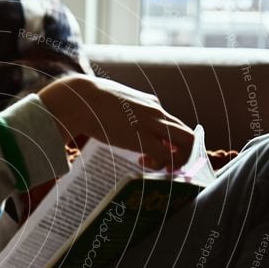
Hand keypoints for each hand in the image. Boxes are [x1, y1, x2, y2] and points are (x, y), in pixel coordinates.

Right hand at [38, 75, 194, 171]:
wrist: (81, 99)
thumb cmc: (88, 102)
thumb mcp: (110, 105)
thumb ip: (117, 114)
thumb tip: (104, 124)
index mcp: (150, 104)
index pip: (172, 125)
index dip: (168, 143)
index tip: (154, 154)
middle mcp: (157, 113)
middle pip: (187, 134)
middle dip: (182, 155)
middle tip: (166, 167)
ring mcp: (153, 124)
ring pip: (187, 143)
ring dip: (178, 161)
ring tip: (160, 169)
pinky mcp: (144, 137)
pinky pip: (166, 155)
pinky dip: (160, 165)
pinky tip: (142, 164)